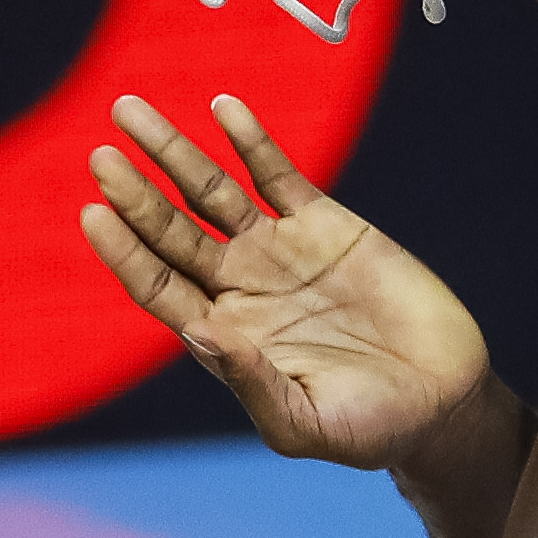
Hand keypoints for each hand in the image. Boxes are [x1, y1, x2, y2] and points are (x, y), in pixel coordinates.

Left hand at [80, 95, 491, 468]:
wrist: (442, 400)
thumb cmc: (369, 429)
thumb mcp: (305, 424)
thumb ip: (252, 384)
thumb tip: (201, 331)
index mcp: (223, 337)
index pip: (157, 285)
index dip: (125, 251)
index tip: (95, 213)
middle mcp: (239, 288)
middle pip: (172, 232)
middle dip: (137, 195)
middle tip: (101, 157)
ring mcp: (278, 252)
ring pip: (211, 192)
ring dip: (173, 153)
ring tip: (130, 112)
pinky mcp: (325, 226)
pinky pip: (277, 174)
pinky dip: (251, 141)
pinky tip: (223, 109)